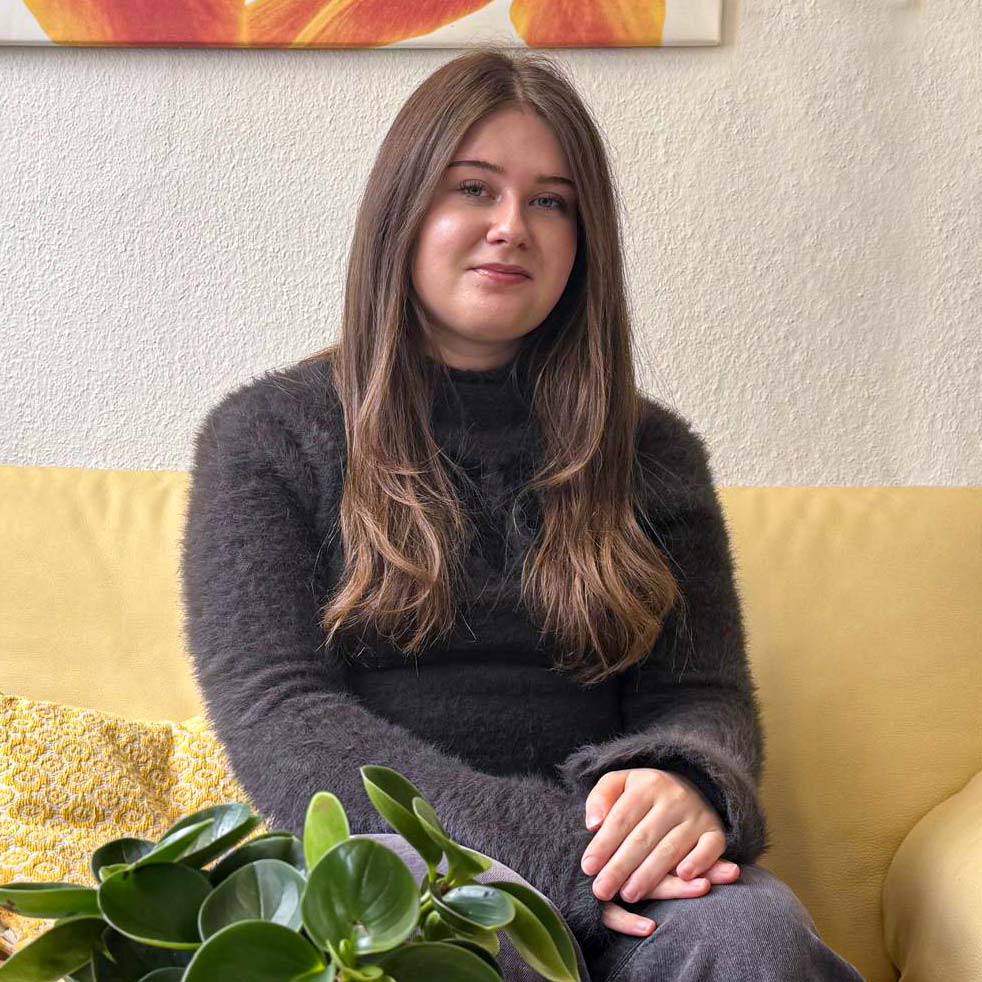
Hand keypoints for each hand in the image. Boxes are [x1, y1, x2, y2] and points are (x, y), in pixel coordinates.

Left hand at [579, 768, 738, 936]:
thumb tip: (593, 824)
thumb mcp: (619, 783)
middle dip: (619, 868)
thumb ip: (601, 798)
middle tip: (601, 890)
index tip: (588, 868)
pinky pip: (709, 848)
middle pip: (642, 838)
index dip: (603, 845)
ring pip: (670, 849)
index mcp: (646, 784)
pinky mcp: (715, 831)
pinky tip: (682, 877)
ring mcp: (696, 815)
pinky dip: (698, 862)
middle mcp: (673, 798)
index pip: (621, 819)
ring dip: (649, 875)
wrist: (691, 784)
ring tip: (628, 895)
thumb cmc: (645, 793)